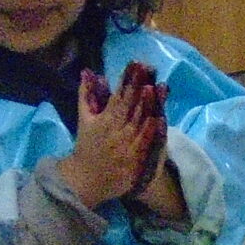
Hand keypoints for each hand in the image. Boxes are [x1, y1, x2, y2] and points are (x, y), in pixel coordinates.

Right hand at [58, 60, 167, 207]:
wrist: (86, 180)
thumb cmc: (86, 146)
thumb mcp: (84, 119)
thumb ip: (86, 94)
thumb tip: (88, 71)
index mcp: (104, 120)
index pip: (118, 96)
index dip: (128, 80)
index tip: (136, 64)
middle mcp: (115, 132)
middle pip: (131, 107)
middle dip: (140, 88)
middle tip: (149, 71)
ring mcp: (126, 147)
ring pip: (140, 123)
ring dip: (148, 106)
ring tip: (155, 88)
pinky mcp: (134, 162)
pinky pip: (146, 145)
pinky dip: (152, 132)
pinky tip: (160, 119)